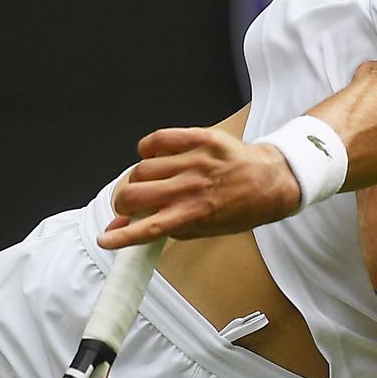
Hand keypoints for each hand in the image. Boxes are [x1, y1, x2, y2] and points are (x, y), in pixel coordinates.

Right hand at [100, 127, 300, 248]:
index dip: (121, 235)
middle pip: (134, 192)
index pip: (148, 227)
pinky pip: (160, 138)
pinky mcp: (202, 139)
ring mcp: (197, 161)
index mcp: (194, 215)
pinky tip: (155, 155)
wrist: (271, 182)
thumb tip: (124, 227)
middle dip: (124, 202)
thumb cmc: (239, 209)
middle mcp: (193, 188)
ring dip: (139, 177)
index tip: (105, 239)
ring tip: (152, 180)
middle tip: (131, 203)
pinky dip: (149, 147)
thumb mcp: (204, 229)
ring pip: (143, 166)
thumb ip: (164, 229)